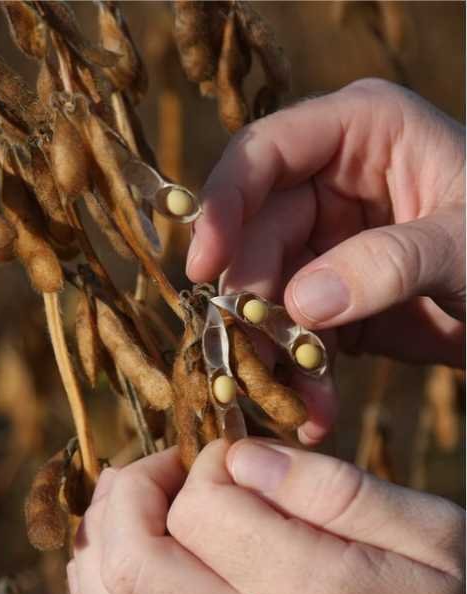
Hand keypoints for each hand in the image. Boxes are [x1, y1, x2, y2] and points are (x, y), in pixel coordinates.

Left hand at [68, 440, 464, 593]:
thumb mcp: (429, 530)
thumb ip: (330, 488)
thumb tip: (239, 456)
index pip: (200, 513)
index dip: (202, 465)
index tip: (231, 455)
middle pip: (130, 567)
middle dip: (126, 498)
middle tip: (158, 470)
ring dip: (98, 552)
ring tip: (125, 510)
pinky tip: (115, 580)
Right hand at [186, 79, 464, 443]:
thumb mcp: (463, 245)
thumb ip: (387, 264)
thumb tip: (297, 304)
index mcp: (360, 132)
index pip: (265, 153)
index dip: (224, 203)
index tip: (205, 265)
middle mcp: (331, 182)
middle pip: (256, 234)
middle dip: (251, 299)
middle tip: (252, 355)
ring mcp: (328, 243)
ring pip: (267, 292)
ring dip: (272, 350)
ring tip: (291, 400)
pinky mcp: (332, 297)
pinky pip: (295, 333)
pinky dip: (300, 374)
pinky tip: (314, 411)